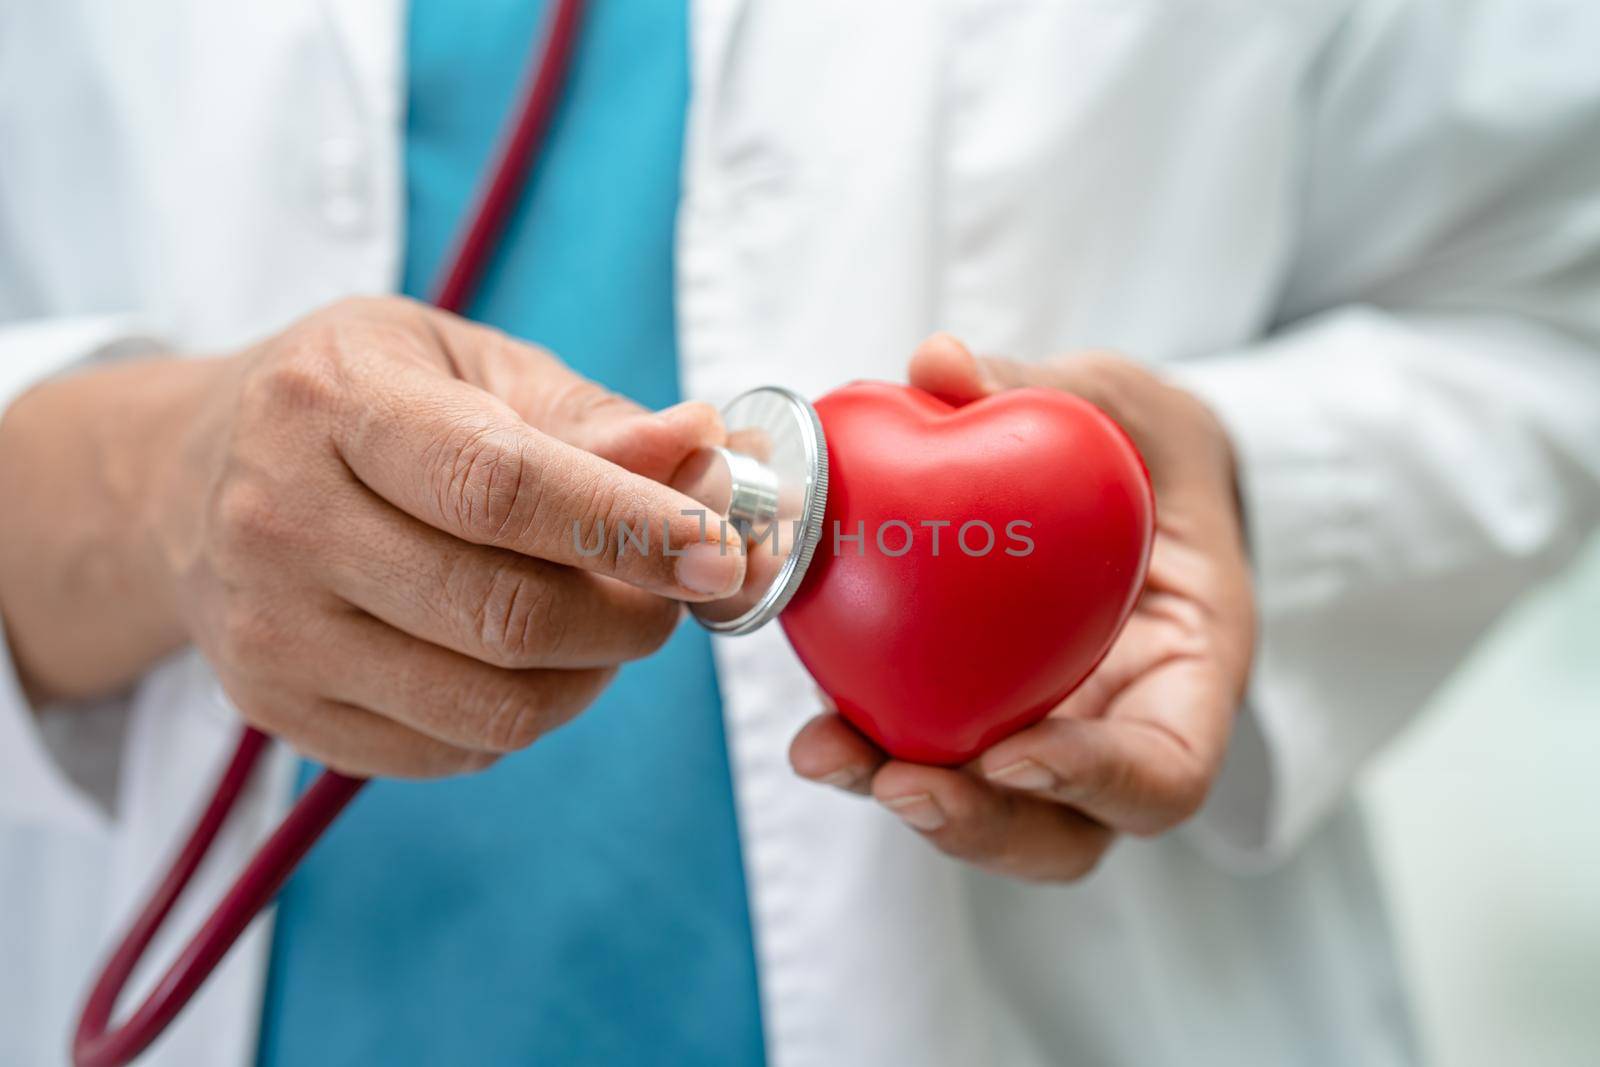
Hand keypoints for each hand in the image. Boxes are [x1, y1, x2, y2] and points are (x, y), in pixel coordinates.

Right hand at [0, 297, 742, 776]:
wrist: (197, 476)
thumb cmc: (367, 402)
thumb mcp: (472, 367)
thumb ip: (594, 417)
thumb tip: (709, 453)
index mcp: (330, 402)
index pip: (498, 486)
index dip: (626, 527)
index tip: (720, 549)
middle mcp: (278, 520)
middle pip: (503, 615)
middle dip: (633, 615)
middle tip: (683, 588)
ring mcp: (270, 631)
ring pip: (490, 707)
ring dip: (594, 675)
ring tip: (610, 619)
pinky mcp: (282, 711)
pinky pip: (455, 752)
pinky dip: (531, 715)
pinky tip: (533, 659)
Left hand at [789, 334, 1253, 880]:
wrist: (1139, 480)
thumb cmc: (1150, 448)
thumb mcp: (1123, 401)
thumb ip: (1046, 386)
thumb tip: (938, 362)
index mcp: (1193, 670)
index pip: (1167, 774)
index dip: (1094, 781)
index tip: (1010, 749)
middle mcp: (1125, 728)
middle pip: (1066, 834)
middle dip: (977, 823)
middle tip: (893, 779)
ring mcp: (1057, 739)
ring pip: (993, 817)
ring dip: (906, 796)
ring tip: (822, 752)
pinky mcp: (988, 718)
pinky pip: (938, 750)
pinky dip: (878, 740)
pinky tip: (815, 714)